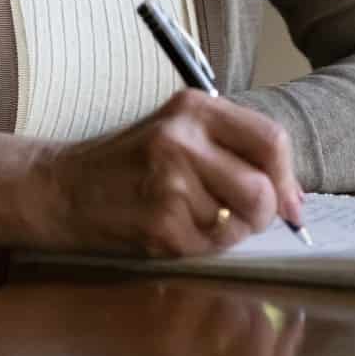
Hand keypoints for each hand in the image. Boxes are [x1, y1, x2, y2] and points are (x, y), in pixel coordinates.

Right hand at [33, 89, 304, 256]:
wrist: (62, 188)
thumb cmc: (130, 162)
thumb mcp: (179, 131)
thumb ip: (235, 149)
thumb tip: (292, 197)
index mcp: (194, 107)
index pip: (271, 140)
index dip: (287, 178)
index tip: (291, 203)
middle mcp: (183, 140)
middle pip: (261, 189)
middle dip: (262, 213)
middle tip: (243, 217)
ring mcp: (169, 184)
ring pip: (238, 224)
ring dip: (226, 231)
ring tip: (192, 216)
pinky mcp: (159, 225)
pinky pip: (209, 247)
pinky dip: (201, 246)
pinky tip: (173, 229)